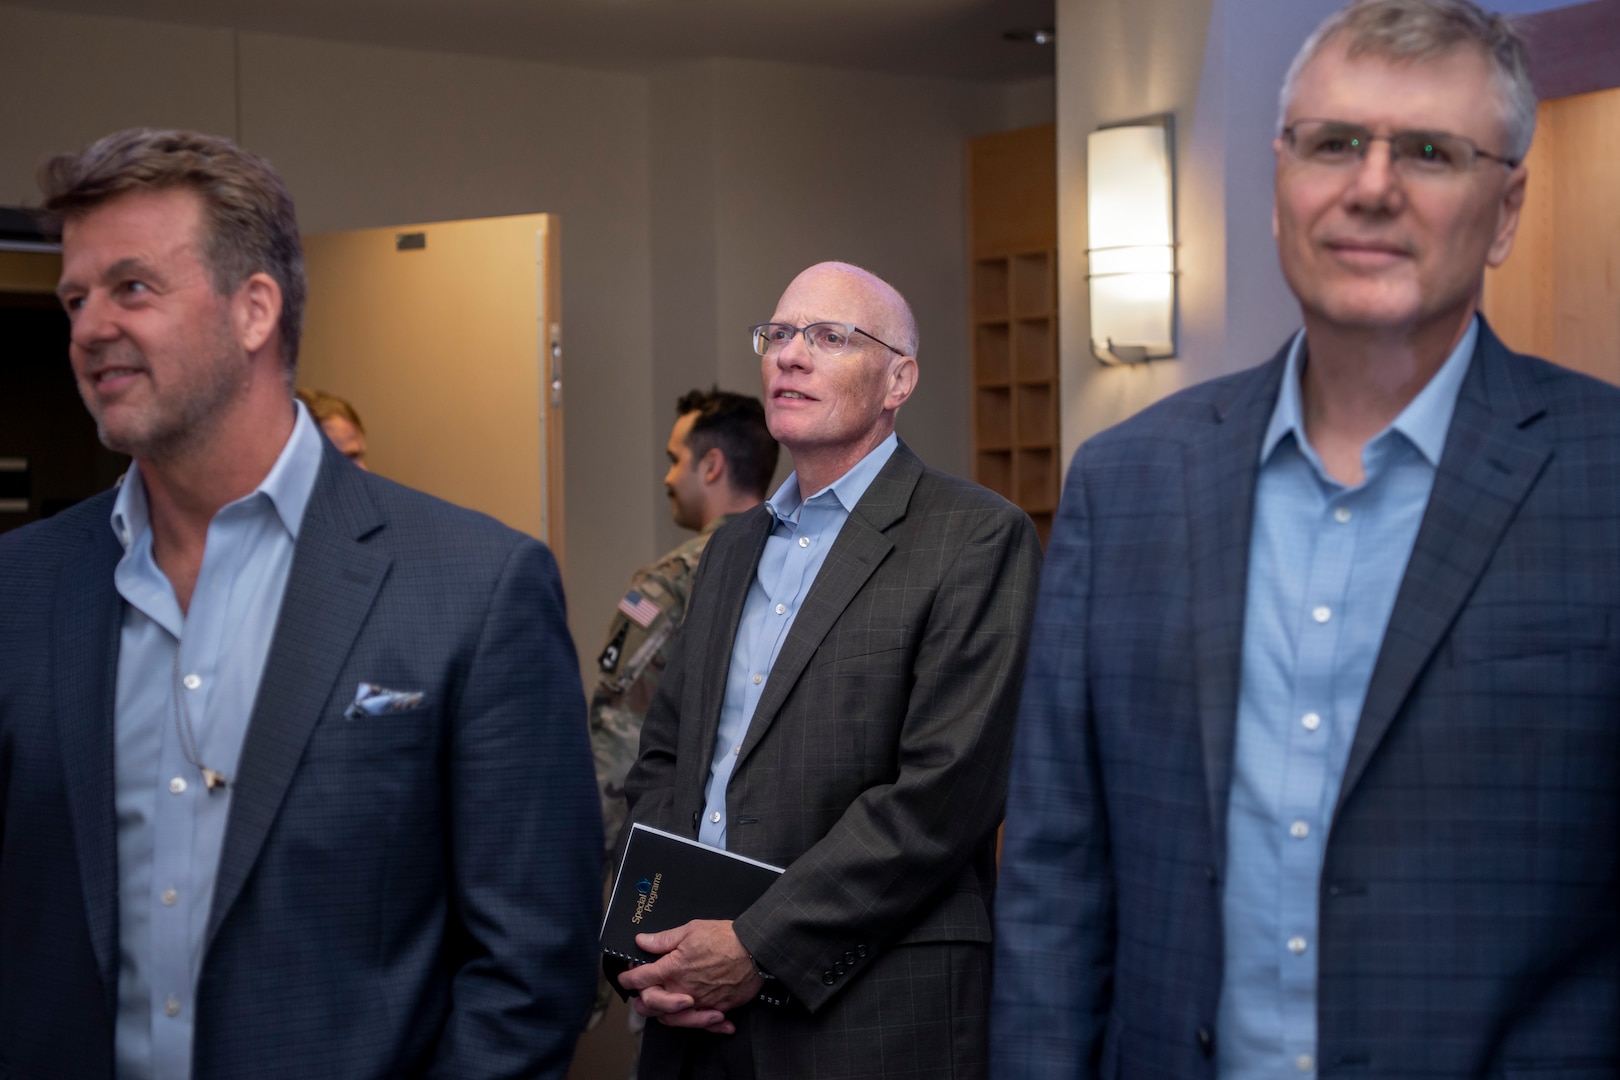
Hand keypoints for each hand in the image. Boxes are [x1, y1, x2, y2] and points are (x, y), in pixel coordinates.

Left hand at [618, 920, 764, 1032]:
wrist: (755, 950)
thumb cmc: (725, 938)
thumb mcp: (691, 930)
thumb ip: (663, 940)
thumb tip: (642, 941)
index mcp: (672, 968)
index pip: (640, 979)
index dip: (627, 978)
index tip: (625, 977)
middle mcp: (682, 989)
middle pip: (650, 1005)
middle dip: (641, 1000)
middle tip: (641, 994)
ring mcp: (699, 1002)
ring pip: (671, 1018)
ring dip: (663, 1014)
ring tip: (664, 1006)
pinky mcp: (716, 1008)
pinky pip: (701, 1023)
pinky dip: (699, 1023)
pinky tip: (699, 1018)